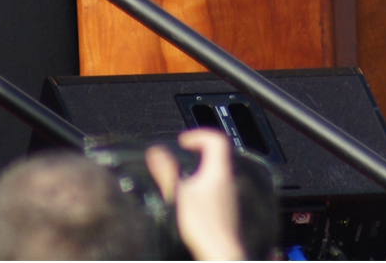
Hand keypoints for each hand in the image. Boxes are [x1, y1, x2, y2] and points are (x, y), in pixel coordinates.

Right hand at [145, 129, 244, 260]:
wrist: (221, 252)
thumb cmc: (204, 227)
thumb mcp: (179, 195)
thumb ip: (167, 173)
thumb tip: (156, 152)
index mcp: (218, 172)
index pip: (217, 140)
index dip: (200, 135)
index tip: (185, 141)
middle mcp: (227, 181)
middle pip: (219, 154)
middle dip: (201, 149)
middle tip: (186, 151)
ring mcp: (229, 194)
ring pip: (219, 170)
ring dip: (204, 166)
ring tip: (187, 170)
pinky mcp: (227, 208)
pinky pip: (218, 186)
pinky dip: (206, 182)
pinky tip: (193, 195)